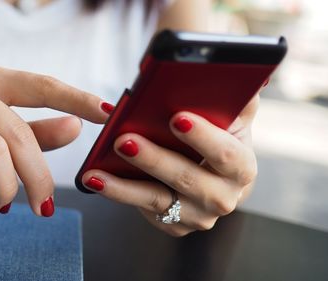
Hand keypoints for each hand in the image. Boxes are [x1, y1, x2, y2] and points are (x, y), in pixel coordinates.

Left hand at [81, 96, 258, 235]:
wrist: (212, 175)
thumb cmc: (217, 139)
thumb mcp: (233, 119)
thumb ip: (238, 100)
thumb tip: (249, 77)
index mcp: (241, 167)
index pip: (226, 154)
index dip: (203, 137)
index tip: (176, 117)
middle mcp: (224, 198)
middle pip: (187, 180)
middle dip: (154, 160)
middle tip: (124, 140)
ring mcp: (198, 216)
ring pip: (158, 200)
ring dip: (125, 187)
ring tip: (95, 173)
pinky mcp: (174, 225)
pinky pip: (145, 210)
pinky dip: (119, 195)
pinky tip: (97, 181)